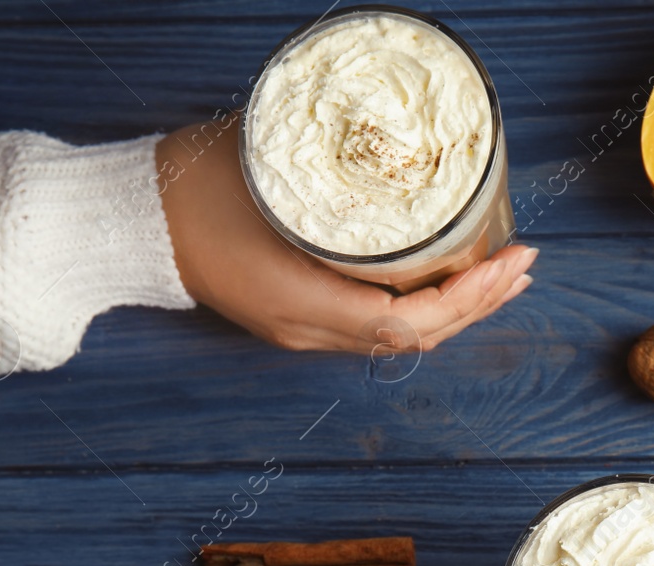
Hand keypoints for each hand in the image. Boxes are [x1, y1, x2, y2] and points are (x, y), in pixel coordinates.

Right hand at [154, 118, 534, 351]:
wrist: (129, 224)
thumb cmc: (187, 190)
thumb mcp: (268, 166)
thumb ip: (333, 165)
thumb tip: (398, 140)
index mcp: (302, 302)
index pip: (407, 322)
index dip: (467, 298)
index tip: (508, 262)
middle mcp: (308, 329)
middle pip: (415, 337)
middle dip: (478, 303)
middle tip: (524, 265)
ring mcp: (302, 329)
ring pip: (399, 336)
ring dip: (456, 308)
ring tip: (502, 276)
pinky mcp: (298, 316)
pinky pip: (376, 323)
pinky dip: (421, 304)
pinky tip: (445, 280)